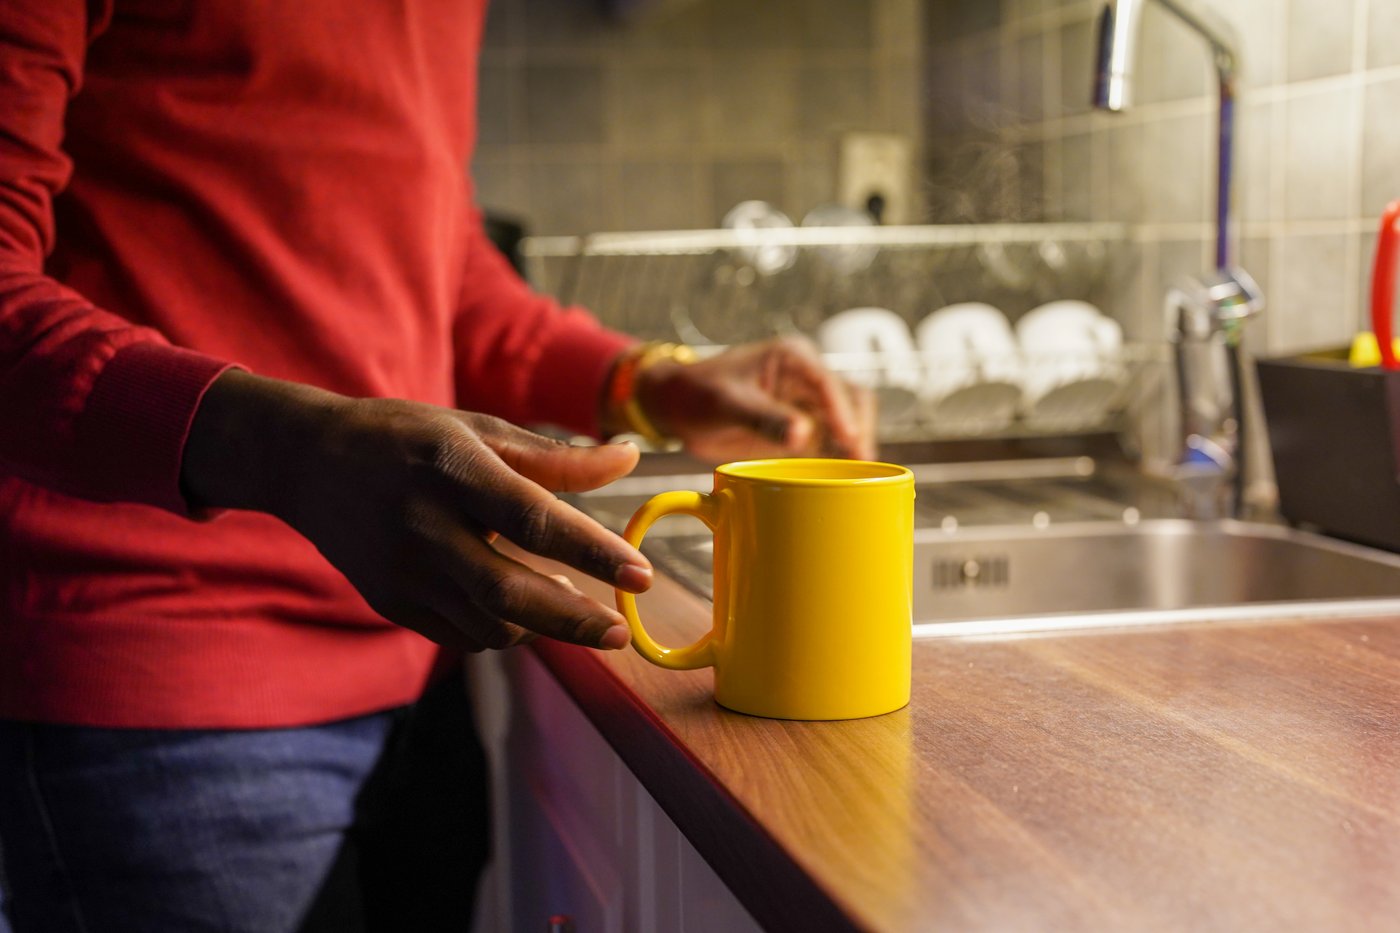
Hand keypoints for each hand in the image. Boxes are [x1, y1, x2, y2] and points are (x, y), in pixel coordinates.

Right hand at [182, 371, 651, 651]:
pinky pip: (461, 635)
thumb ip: (556, 457)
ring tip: (573, 607)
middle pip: (508, 591)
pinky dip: (503, 630)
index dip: (591, 551)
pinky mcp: (390, 601)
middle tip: (620, 632)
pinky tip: (523, 611)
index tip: (641, 575)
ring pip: (488, 623)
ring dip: (542, 626)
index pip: (532, 518)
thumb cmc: (410, 439)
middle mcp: (422, 524)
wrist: (309, 463)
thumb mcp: (479, 429)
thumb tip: (630, 459)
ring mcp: (401, 570)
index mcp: (451, 468)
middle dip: (573, 620)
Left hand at [632, 337, 876, 462]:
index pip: (830, 384)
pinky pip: (831, 444)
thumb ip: (764, 418)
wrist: (678, 407)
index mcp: (793, 358)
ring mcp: (808, 404)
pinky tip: (845, 479)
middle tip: (861, 465)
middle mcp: (808, 378)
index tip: (851, 441)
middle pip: (852, 401)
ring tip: (859, 478)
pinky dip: (840, 459)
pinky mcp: (803, 430)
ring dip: (854, 447)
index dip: (844, 413)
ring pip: (848, 423)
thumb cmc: (698, 394)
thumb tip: (802, 434)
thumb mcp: (727, 403)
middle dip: (859, 431)